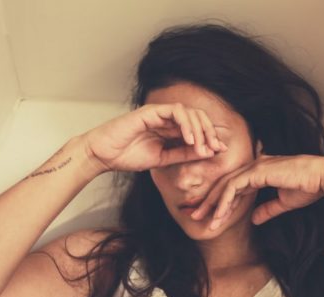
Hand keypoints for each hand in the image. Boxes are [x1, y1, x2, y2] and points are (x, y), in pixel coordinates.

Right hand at [77, 103, 227, 171]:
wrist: (103, 156)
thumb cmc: (127, 156)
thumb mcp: (163, 159)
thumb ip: (184, 154)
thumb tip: (208, 152)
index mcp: (170, 130)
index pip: (197, 128)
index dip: (210, 137)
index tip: (220, 151)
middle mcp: (166, 119)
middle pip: (197, 117)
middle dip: (209, 132)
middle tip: (215, 148)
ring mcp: (159, 113)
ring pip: (189, 112)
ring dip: (200, 129)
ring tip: (202, 146)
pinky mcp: (151, 111)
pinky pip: (175, 112)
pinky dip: (186, 124)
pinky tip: (189, 139)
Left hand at [190, 154, 323, 228]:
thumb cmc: (309, 188)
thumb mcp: (284, 203)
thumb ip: (267, 210)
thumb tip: (253, 220)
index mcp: (260, 171)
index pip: (234, 186)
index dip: (221, 201)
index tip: (211, 216)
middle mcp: (254, 166)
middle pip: (224, 184)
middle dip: (208, 201)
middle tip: (194, 215)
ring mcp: (255, 166)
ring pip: (225, 186)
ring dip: (213, 204)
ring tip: (202, 220)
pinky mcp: (257, 171)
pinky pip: (234, 187)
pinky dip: (225, 202)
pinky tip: (218, 215)